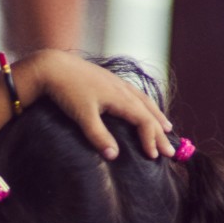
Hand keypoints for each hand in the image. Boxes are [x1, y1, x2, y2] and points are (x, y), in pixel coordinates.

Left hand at [19, 51, 172, 159]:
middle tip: (170, 151)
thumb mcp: (82, 115)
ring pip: (144, 101)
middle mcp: (124, 89)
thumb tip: (114, 156)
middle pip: (149, 113)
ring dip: (156, 116)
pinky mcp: (110, 80)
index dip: (151, 139)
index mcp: (121, 98)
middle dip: (160, 133)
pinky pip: (135, 94)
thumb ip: (98, 136)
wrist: (53, 66)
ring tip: (166, 127)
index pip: (145, 122)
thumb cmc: (67, 91)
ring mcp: (118, 83)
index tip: (153, 157)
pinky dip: (144, 104)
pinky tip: (143, 107)